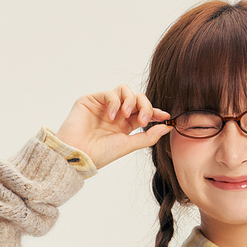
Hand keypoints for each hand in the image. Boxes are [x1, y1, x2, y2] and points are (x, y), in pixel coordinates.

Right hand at [55, 85, 171, 169]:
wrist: (78, 155)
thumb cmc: (100, 154)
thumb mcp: (128, 145)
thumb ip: (147, 136)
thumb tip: (167, 127)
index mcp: (125, 125)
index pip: (143, 113)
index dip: (155, 112)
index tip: (165, 117)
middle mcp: (116, 113)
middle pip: (137, 99)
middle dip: (144, 106)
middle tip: (142, 120)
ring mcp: (105, 105)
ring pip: (125, 91)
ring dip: (131, 101)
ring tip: (127, 115)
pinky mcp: (92, 99)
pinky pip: (110, 93)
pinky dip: (115, 102)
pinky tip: (112, 116)